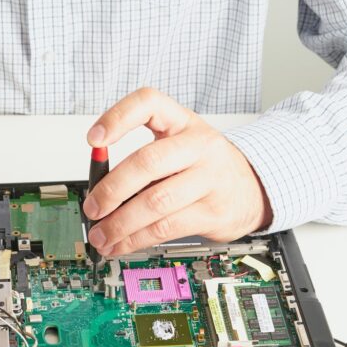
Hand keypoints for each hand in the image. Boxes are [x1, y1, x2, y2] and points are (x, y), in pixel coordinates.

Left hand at [83, 88, 271, 256]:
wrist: (253, 189)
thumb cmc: (205, 167)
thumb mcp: (178, 148)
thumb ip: (142, 162)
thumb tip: (98, 192)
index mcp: (183, 122)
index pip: (148, 103)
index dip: (117, 117)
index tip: (93, 140)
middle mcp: (200, 146)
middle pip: (147, 162)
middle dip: (111, 189)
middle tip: (92, 208)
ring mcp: (210, 179)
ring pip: (155, 202)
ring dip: (120, 224)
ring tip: (101, 236)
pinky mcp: (214, 212)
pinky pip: (166, 228)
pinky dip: (136, 239)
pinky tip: (122, 244)